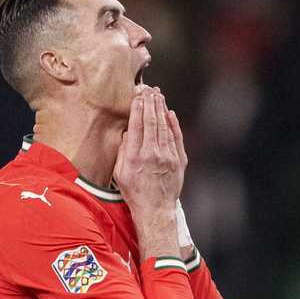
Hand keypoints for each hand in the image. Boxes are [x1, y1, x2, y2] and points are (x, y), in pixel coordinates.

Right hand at [114, 87, 185, 258]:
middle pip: (151, 121)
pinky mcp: (178, 160)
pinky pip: (176, 137)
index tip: (138, 95)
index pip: (137, 125)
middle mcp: (152, 153)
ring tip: (158, 94)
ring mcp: (167, 156)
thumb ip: (123, 151)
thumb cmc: (134, 193)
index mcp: (135, 155)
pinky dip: (173, 124)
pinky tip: (170, 113)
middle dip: (150, 102)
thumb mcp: (120, 174)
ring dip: (161, 108)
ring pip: (164, 126)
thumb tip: (127, 133)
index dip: (138, 107)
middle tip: (148, 88)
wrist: (155, 210)